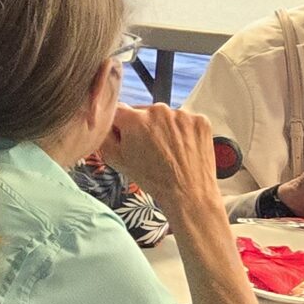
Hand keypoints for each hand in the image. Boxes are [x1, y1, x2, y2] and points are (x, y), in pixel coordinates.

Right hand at [99, 103, 221, 210]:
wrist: (188, 193)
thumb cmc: (153, 179)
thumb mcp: (116, 160)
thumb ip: (104, 136)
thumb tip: (103, 123)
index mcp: (135, 119)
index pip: (118, 110)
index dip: (118, 125)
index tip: (124, 137)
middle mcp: (159, 111)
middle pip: (143, 112)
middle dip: (142, 126)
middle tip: (147, 148)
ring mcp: (182, 114)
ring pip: (165, 116)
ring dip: (163, 128)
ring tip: (167, 150)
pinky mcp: (200, 120)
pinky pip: (184, 120)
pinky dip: (182, 131)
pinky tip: (181, 147)